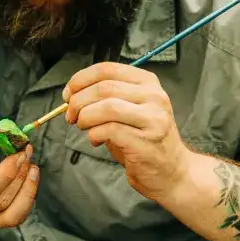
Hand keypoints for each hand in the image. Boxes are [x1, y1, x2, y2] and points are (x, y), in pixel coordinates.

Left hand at [63, 63, 194, 202]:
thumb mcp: (130, 110)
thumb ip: (107, 97)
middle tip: (71, 115)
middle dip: (78, 101)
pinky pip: (108, 130)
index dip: (80, 80)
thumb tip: (73, 94)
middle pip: (103, 87)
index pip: (107, 69)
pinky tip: (96, 140)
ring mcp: (152, 118)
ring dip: (85, 117)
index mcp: (148, 83)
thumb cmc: (144, 140)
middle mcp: (153, 96)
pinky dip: (94, 134)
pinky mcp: (144, 141)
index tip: (68, 94)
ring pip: (106, 107)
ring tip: (84, 126)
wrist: (171, 171)